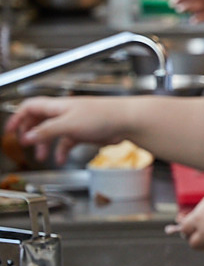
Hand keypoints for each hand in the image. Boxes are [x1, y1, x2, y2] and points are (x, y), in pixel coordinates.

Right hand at [5, 98, 127, 164]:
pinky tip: (61, 159)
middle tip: (23, 143)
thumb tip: (27, 137)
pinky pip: (68, 142)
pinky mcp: (85, 132)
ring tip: (41, 156)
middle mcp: (65, 112)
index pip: (30, 107)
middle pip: (39, 120)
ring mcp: (75, 122)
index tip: (9, 130)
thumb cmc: (104, 116)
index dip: (18, 117)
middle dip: (29, 132)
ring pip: (53, 133)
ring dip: (45, 144)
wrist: (128, 120)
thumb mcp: (68, 125)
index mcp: (58, 106)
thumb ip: (46, 131)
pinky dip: (62, 150)